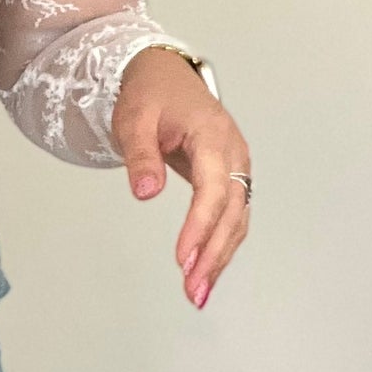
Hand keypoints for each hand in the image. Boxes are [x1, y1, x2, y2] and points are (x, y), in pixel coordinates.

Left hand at [111, 48, 251, 309]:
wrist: (165, 76)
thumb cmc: (150, 95)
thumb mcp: (135, 119)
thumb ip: (140, 155)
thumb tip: (146, 192)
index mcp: (214, 136)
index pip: (214, 189)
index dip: (200, 226)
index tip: (183, 259)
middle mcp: (235, 155)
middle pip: (233, 212)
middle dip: (214, 254)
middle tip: (193, 291)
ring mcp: (237, 168)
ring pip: (237, 220)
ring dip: (220, 258)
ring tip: (198, 294)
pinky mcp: (231, 179)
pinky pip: (232, 217)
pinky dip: (221, 246)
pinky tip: (205, 274)